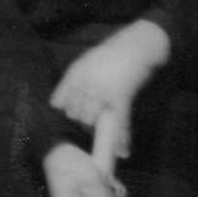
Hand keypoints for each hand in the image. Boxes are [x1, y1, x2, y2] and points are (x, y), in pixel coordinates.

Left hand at [50, 22, 168, 131]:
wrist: (140, 43)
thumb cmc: (114, 51)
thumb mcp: (86, 61)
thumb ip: (72, 82)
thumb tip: (57, 106)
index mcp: (75, 74)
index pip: (60, 102)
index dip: (67, 108)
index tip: (75, 109)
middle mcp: (85, 84)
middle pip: (75, 114)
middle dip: (83, 118)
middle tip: (97, 114)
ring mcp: (103, 91)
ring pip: (91, 120)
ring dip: (97, 125)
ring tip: (107, 123)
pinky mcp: (121, 96)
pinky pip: (118, 121)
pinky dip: (121, 138)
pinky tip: (123, 152)